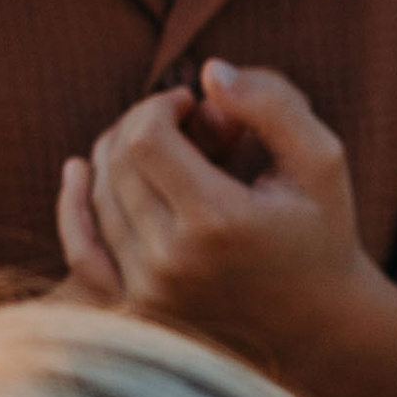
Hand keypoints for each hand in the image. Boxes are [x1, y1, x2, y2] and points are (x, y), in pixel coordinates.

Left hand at [62, 60, 374, 369]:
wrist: (318, 324)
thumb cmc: (320, 229)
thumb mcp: (320, 157)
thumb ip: (272, 103)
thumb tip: (208, 72)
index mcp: (218, 221)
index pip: (147, 138)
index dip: (160, 105)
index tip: (189, 103)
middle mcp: (173, 261)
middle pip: (118, 163)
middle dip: (140, 124)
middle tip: (178, 120)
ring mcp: (149, 291)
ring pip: (99, 196)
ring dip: (117, 156)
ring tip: (159, 145)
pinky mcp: (136, 309)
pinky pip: (82, 249)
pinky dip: (75, 205)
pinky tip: (78, 172)